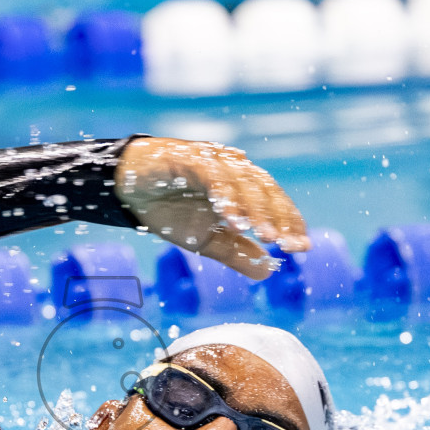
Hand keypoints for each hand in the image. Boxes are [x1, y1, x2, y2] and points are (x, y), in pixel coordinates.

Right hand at [114, 137, 308, 280]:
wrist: (128, 190)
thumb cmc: (170, 210)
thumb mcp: (206, 240)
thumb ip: (237, 253)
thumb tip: (268, 272)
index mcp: (243, 186)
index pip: (275, 203)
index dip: (290, 224)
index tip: (301, 248)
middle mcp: (233, 169)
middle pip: (266, 190)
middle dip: (280, 219)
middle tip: (288, 245)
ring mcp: (213, 161)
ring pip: (244, 182)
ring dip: (256, 209)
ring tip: (266, 236)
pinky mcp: (189, 157)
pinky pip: (213, 176)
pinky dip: (226, 196)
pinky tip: (233, 219)